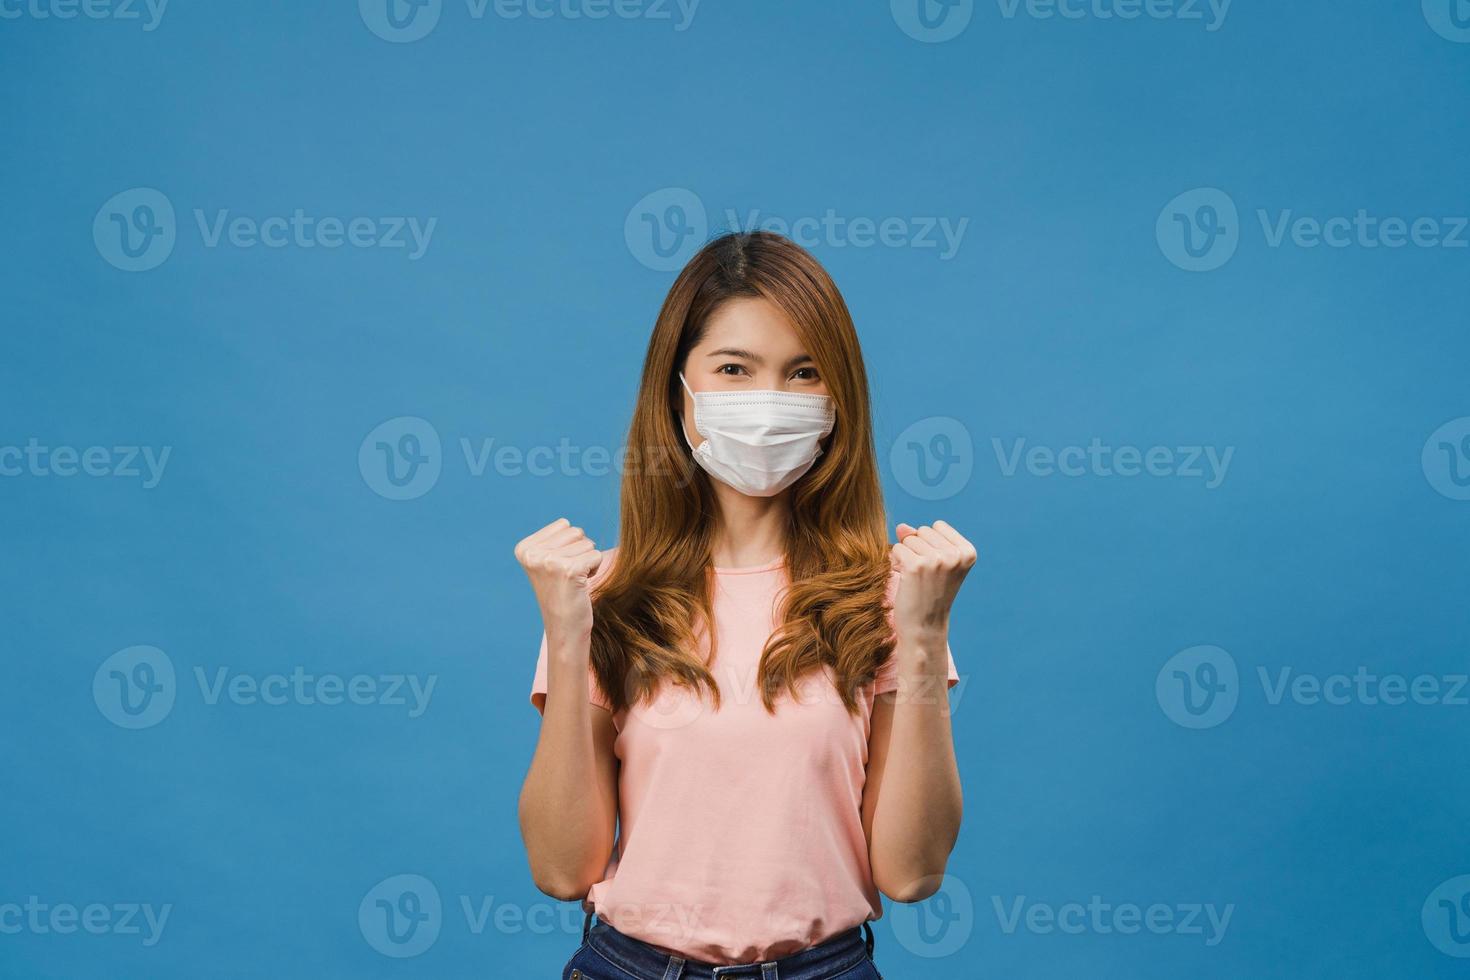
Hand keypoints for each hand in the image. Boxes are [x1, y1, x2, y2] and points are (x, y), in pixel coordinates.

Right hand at [514, 518, 603, 640]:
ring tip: (574, 581)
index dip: (569, 545)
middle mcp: (533, 554)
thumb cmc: (561, 593)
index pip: (563, 524)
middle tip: (568, 576)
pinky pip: (596, 555)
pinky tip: (581, 585)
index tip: (558, 568)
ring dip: (587, 561)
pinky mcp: (569, 571)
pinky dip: (595, 569)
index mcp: (524, 548)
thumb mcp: (546, 562)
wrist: (565, 628)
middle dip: (580, 551)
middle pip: (576, 532)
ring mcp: (549, 562)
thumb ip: (553, 540)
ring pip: (588, 543)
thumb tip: (567, 524)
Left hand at [890, 520, 976, 645]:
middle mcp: (955, 555)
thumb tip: (901, 526)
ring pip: (908, 539)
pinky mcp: (915, 566)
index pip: (938, 526)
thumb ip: (920, 538)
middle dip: (918, 549)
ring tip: (917, 578)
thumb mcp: (934, 561)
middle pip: (922, 531)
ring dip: (907, 556)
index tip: (937, 568)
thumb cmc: (929, 593)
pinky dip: (896, 563)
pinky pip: (897, 549)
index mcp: (968, 552)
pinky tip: (906, 579)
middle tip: (925, 575)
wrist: (924, 627)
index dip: (931, 544)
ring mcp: (936, 560)